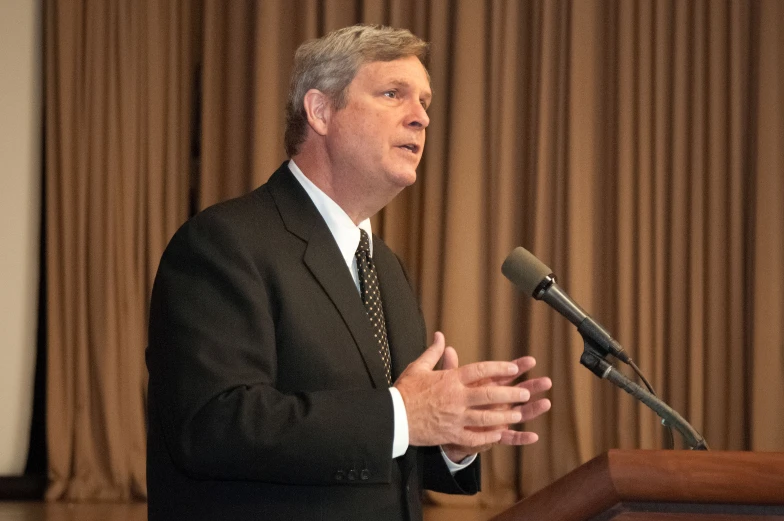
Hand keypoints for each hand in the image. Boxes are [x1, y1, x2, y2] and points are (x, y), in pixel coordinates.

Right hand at [394, 332, 549, 450]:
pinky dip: (487, 437)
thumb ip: (434, 352)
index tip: (514, 368)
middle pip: (488, 395)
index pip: (480, 370)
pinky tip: (498, 435)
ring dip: (504, 416)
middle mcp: (456, 398)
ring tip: (518, 414)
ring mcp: (454, 418)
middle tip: (525, 392)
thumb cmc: (405, 390)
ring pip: (486, 418)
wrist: (393, 417)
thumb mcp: (418, 367)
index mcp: (450, 379)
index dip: (499, 369)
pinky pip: (473, 437)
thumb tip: (440, 336)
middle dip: (510, 394)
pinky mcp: (450, 434)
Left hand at [440, 345, 551, 462]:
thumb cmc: (450, 402)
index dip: (518, 367)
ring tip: (546, 403)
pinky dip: (521, 438)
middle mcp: (497, 402)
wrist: (444, 428)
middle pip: (517, 393)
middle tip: (546, 381)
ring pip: (519, 414)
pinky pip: (509, 438)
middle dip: (532, 387)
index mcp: (488, 387)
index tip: (531, 360)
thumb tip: (448, 348)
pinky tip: (534, 437)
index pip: (505, 374)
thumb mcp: (450, 384)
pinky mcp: (494, 435)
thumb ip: (451, 368)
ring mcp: (498, 419)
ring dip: (532, 410)